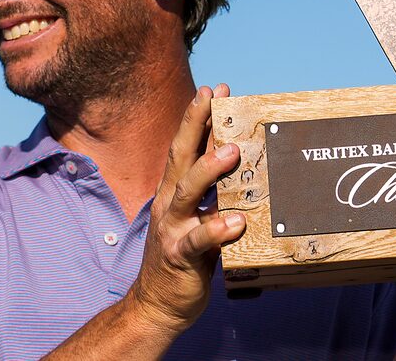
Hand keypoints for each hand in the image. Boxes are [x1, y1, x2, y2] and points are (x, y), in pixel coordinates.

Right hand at [125, 84, 244, 335]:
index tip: (215, 89)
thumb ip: (214, 194)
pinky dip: (216, 229)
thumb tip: (239, 164)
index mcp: (174, 192)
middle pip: (180, 156)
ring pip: (187, 192)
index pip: (185, 147)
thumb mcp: (197, 217)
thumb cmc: (184, 256)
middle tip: (214, 96)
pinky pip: (198, 240)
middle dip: (196, 123)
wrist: (156, 306)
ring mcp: (172, 228)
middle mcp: (169, 204)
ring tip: (232, 152)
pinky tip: (236, 222)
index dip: (199, 117)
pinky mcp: (180, 256)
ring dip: (209, 169)